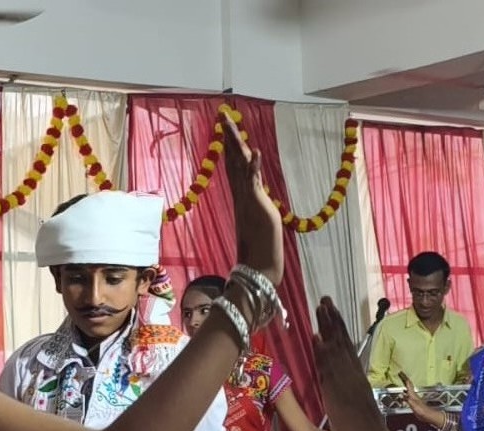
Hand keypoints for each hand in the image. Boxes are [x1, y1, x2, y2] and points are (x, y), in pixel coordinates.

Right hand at [222, 110, 284, 289]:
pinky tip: (255, 151)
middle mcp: (241, 193)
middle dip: (228, 136)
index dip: (229, 145)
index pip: (233, 164)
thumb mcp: (258, 215)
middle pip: (232, 158)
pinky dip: (255, 166)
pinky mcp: (257, 203)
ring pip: (239, 165)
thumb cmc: (260, 243)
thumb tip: (253, 194)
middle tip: (223, 115)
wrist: (260, 262)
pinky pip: (254, 181)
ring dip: (236, 144)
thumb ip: (254, 202)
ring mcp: (247, 197)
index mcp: (241, 194)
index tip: (225, 127)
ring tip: (231, 124)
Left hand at [315, 298, 391, 430]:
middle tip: (326, 300)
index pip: (347, 350)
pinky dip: (322, 352)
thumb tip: (324, 393)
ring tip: (321, 307)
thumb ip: (336, 402)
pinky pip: (330, 368)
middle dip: (333, 321)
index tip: (331, 313)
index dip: (338, 330)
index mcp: (358, 381)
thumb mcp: (348, 416)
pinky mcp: (340, 394)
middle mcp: (354, 378)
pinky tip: (316, 336)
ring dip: (327, 328)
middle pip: (343, 343)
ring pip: (336, 350)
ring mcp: (348, 384)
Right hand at [399, 373, 446, 430]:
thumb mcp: (413, 405)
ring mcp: (414, 398)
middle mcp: (413, 395)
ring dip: (404, 385)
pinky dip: (405, 392)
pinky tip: (403, 394)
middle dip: (404, 379)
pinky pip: (407, 395)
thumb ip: (407, 400)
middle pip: (408, 385)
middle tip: (400, 374)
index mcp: (413, 394)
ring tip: (401, 381)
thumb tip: (401, 395)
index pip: (408, 384)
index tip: (400, 373)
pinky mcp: (413, 402)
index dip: (404, 378)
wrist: (428, 416)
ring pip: (408, 389)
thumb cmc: (422, 410)